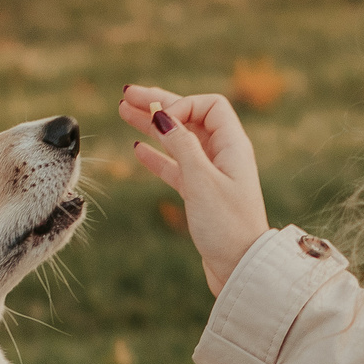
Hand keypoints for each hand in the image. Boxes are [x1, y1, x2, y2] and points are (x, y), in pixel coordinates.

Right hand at [119, 84, 270, 294]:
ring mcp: (212, 174)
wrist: (240, 269)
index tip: (160, 120)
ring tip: (124, 113)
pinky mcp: (201, 194)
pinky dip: (158, 156)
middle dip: (159, 105)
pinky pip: (176, 166)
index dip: (182, 104)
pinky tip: (137, 150)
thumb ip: (182, 145)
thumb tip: (163, 114)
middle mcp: (224, 155)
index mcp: (233, 146)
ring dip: (152, 127)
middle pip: (190, 118)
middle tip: (127, 95)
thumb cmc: (227, 226)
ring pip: (179, 141)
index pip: (209, 105)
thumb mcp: (201, 181)